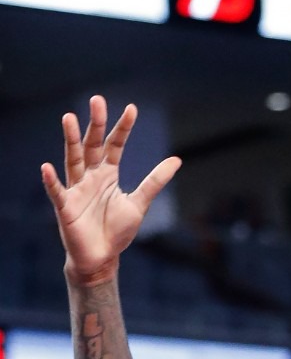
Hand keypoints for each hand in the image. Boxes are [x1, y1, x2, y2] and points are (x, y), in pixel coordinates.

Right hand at [41, 95, 180, 285]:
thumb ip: (154, 181)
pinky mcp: (66, 208)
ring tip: (69, 118)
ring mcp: (76, 190)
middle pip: (92, 145)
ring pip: (73, 160)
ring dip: (71, 140)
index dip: (123, 128)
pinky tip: (46, 167)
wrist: (101, 258)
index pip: (115, 145)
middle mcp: (90, 177)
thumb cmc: (116, 230)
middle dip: (95, 124)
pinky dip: (51, 181)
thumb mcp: (139, 203)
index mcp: (108, 175)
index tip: (133, 109)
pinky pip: (57, 192)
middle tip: (97, 100)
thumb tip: (177, 159)